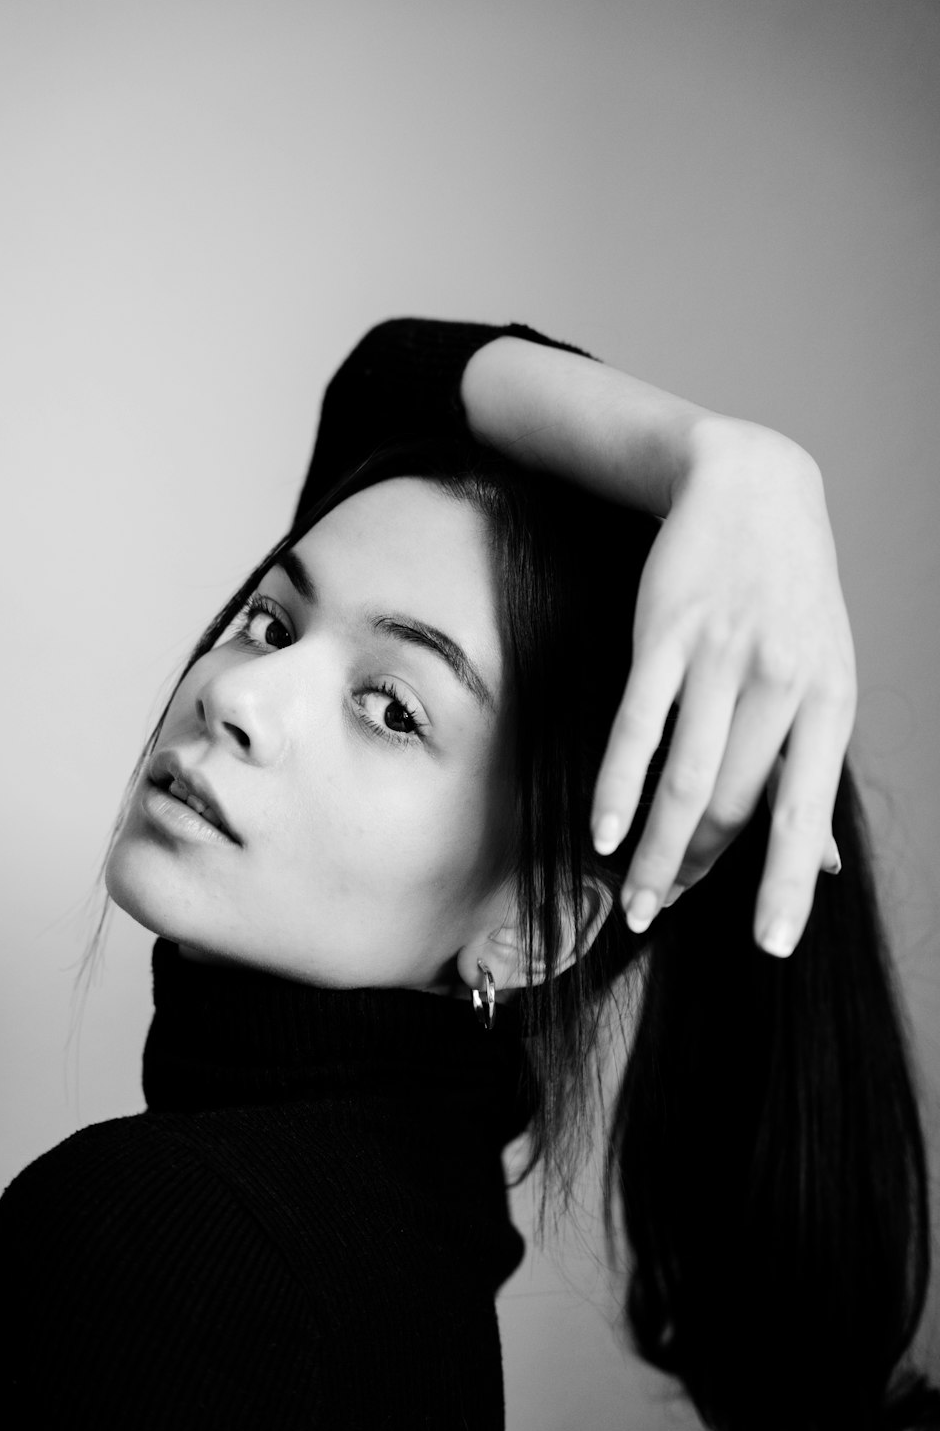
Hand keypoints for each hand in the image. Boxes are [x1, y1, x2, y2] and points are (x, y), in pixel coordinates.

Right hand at [590, 416, 855, 956]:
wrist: (751, 486)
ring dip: (653, 848)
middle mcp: (782, 681)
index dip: (787, 883)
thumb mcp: (824, 675)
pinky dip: (618, 784)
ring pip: (685, 777)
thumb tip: (822, 864)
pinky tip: (601, 830)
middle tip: (656, 916)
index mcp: (830, 701)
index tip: (769, 945)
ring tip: (631, 899)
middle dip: (694, 872)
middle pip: (734, 805)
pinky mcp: (666, 633)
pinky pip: (638, 724)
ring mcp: (723, 655)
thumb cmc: (790, 595)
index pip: (805, 811)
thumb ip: (812, 768)